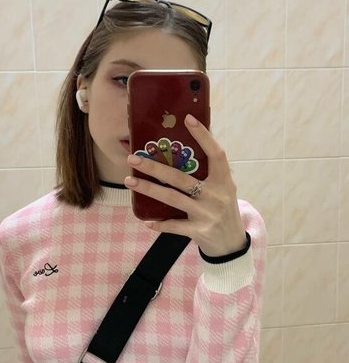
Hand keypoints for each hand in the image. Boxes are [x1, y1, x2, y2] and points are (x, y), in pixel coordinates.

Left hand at [124, 114, 246, 256]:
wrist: (232, 243)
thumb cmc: (223, 209)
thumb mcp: (223, 189)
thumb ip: (208, 173)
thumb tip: (182, 150)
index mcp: (224, 181)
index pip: (216, 154)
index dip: (203, 136)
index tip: (188, 119)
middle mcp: (216, 195)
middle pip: (181, 178)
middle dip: (154, 167)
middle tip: (133, 158)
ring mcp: (207, 214)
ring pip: (172, 199)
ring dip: (148, 189)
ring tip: (130, 181)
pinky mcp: (199, 231)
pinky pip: (174, 226)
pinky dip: (159, 223)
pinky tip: (145, 220)